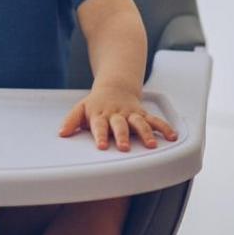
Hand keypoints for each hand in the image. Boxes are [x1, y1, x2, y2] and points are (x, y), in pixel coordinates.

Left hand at [59, 84, 177, 150]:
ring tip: (151, 145)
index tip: (101, 146)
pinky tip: (172, 136)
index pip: (99, 126)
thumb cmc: (96, 103)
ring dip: (146, 133)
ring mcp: (131, 114)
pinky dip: (164, 127)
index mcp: (100, 115)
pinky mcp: (143, 114)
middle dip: (122, 136)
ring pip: (139, 123)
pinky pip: (155, 120)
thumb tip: (61, 133)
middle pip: (119, 125)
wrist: (114, 87)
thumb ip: (71, 121)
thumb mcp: (80, 109)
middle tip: (124, 147)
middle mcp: (116, 115)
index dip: (100, 135)